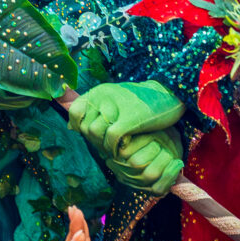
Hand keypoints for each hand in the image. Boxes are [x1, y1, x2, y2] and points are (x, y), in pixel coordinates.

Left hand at [68, 80, 184, 194]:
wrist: (168, 94)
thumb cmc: (140, 101)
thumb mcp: (113, 101)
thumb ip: (93, 112)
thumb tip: (71, 127)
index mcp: (98, 91)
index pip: (74, 112)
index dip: (81, 126)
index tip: (94, 135)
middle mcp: (103, 96)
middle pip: (85, 126)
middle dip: (95, 140)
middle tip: (108, 145)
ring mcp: (115, 106)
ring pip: (95, 133)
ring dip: (103, 145)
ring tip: (115, 148)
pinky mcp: (129, 118)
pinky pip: (111, 138)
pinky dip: (114, 148)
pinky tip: (122, 149)